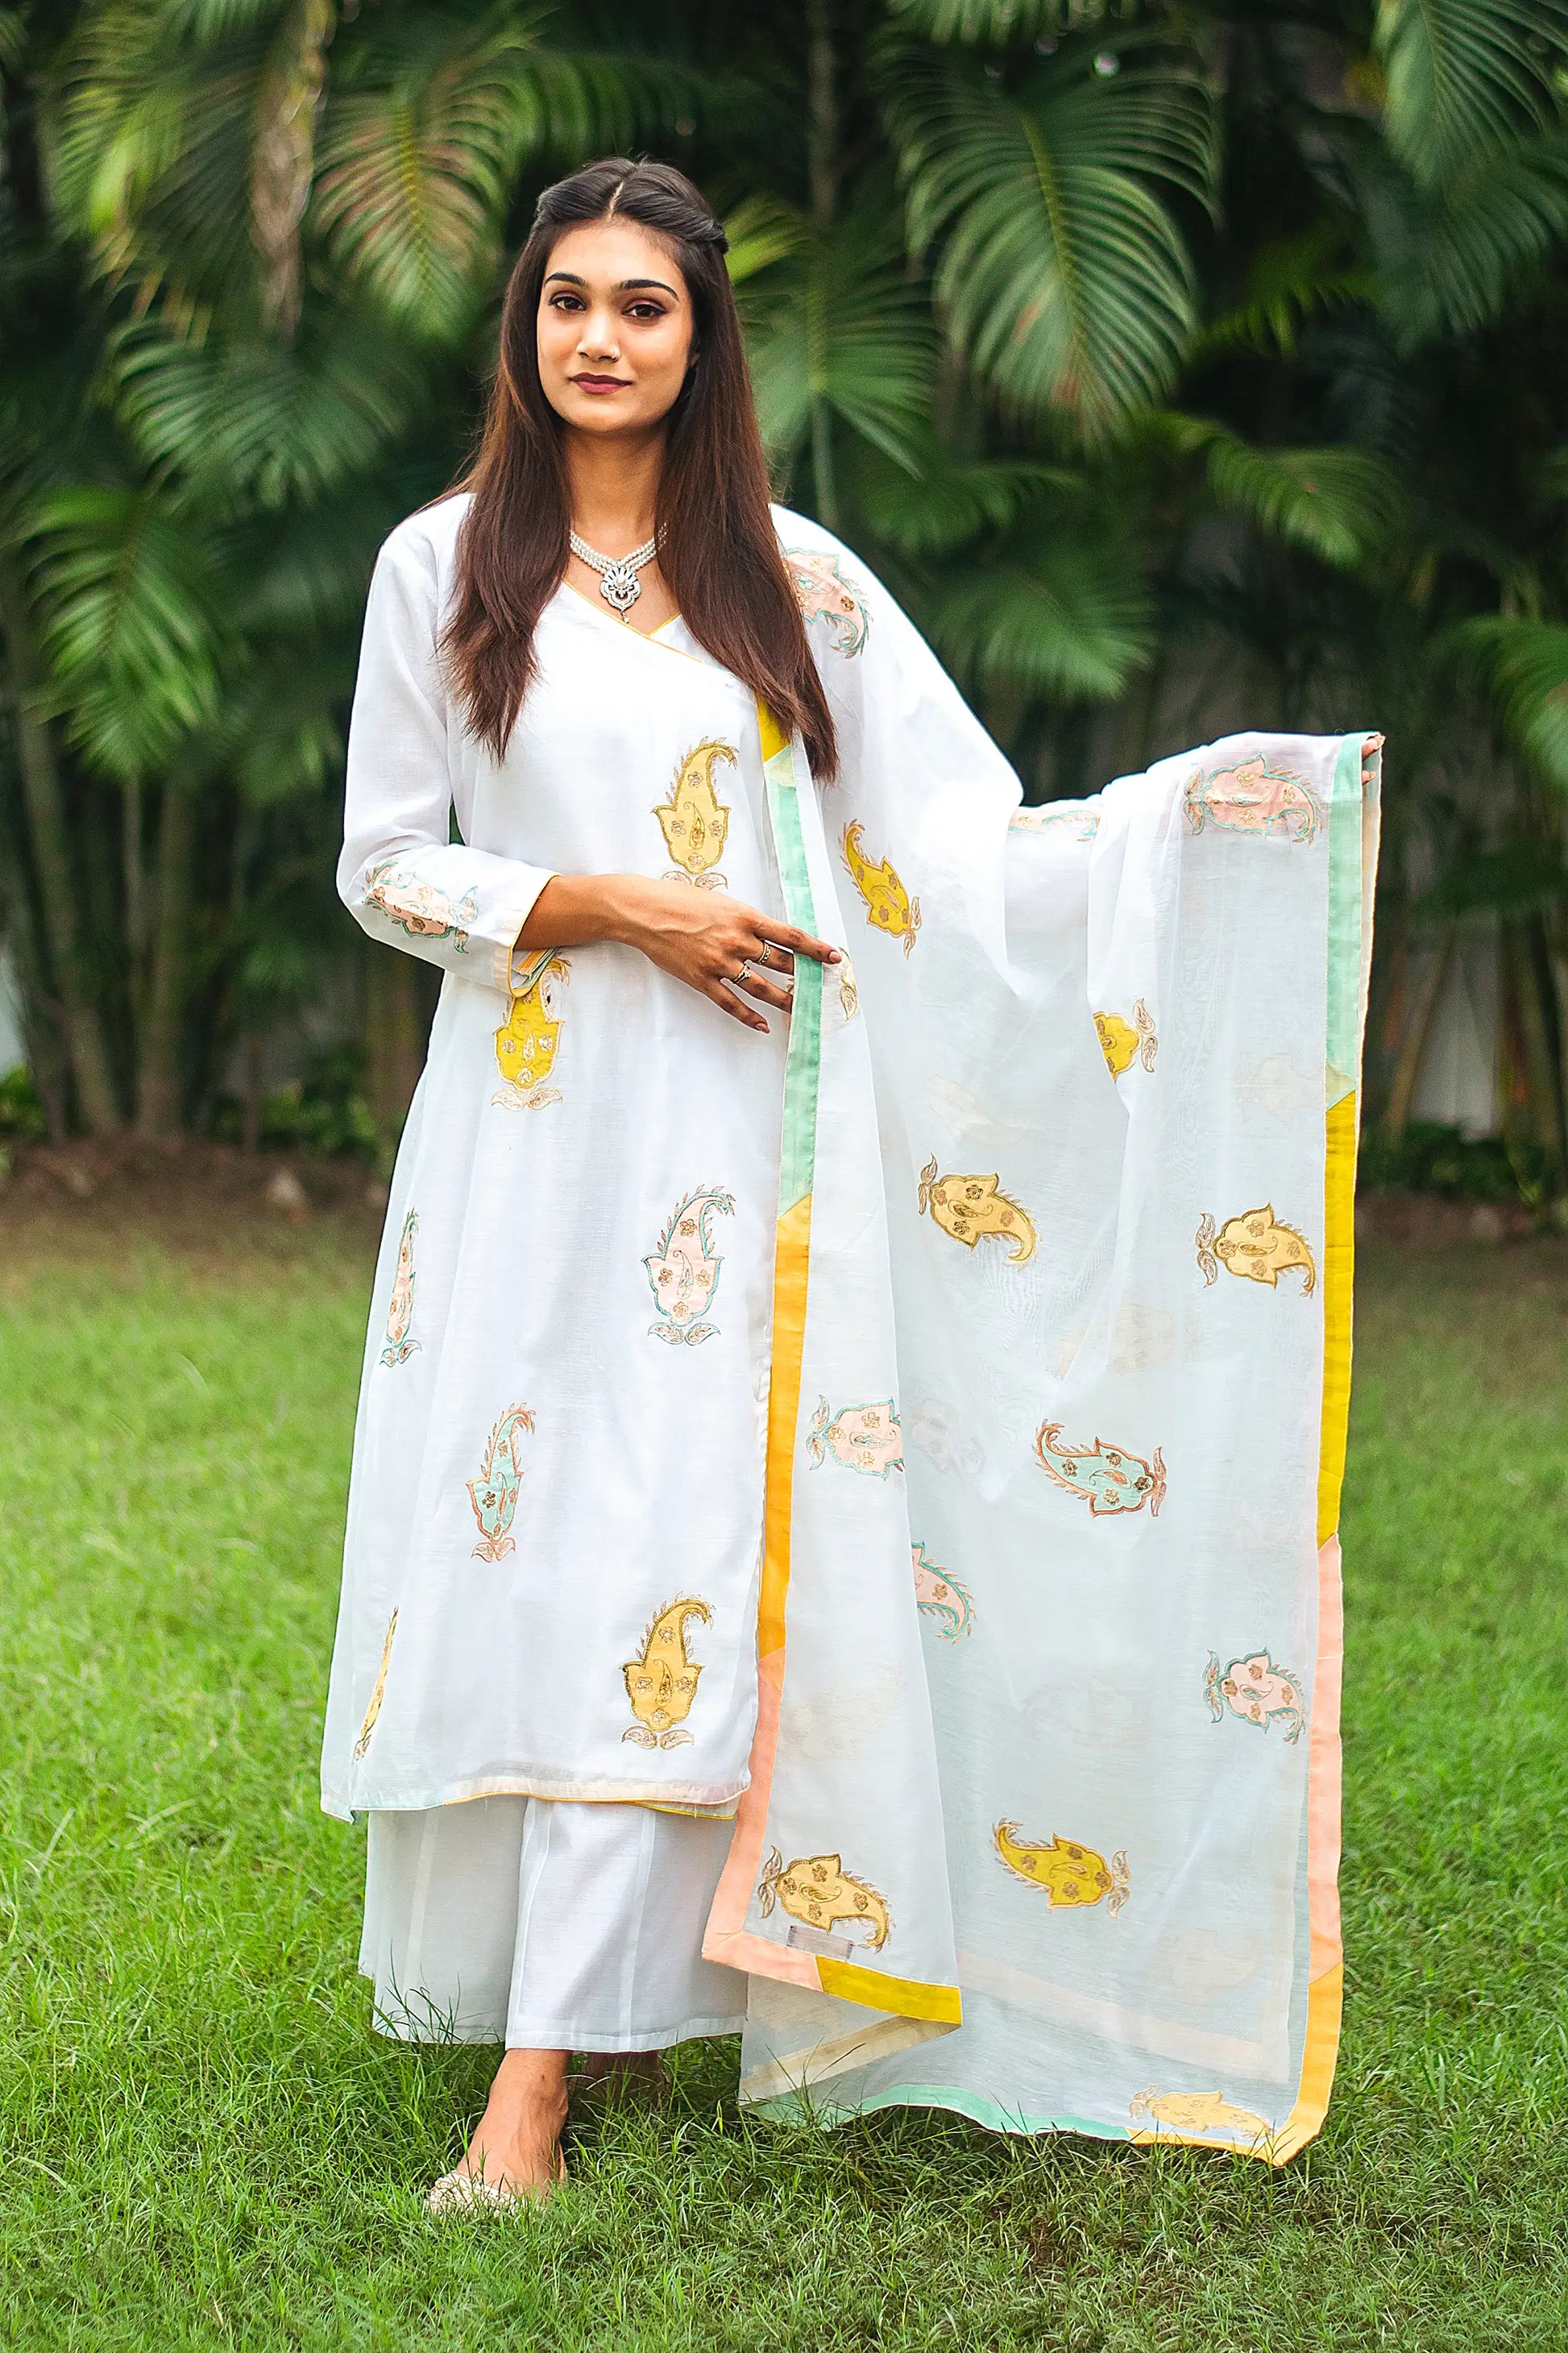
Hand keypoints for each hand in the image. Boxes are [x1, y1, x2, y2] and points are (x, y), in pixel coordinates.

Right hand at [523, 872, 840, 1034]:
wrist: (644, 911)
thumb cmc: (681, 899)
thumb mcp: (721, 902)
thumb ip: (745, 920)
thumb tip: (768, 935)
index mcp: (745, 917)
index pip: (790, 936)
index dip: (815, 948)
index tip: (833, 957)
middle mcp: (737, 941)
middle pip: (781, 964)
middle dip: (804, 976)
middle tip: (821, 987)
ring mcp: (720, 963)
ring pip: (761, 988)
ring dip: (784, 1001)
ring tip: (799, 1010)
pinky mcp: (702, 980)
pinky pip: (731, 1004)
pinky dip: (749, 1017)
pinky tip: (763, 1025)